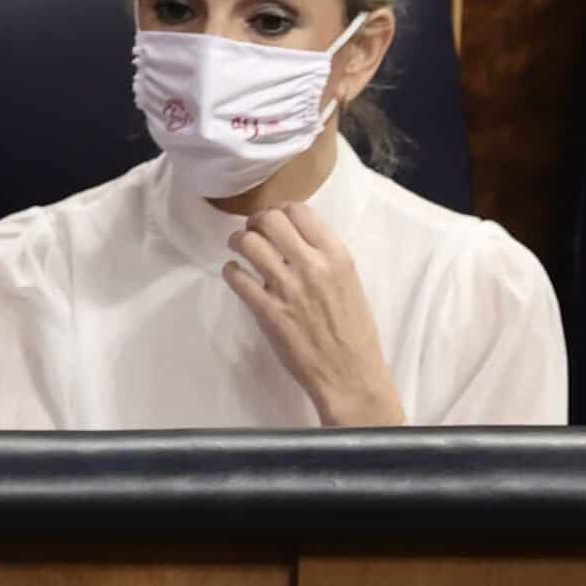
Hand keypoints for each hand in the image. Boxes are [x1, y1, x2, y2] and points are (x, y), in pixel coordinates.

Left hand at [224, 202, 404, 426]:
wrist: (351, 374)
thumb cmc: (354, 331)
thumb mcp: (350, 282)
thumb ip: (323, 256)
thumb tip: (293, 237)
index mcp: (337, 256)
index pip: (299, 210)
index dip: (280, 211)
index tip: (273, 221)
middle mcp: (311, 266)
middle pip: (269, 219)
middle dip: (255, 222)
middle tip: (253, 233)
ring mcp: (287, 288)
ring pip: (248, 242)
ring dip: (238, 242)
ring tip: (239, 250)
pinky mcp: (267, 310)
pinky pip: (236, 277)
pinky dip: (231, 272)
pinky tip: (236, 275)